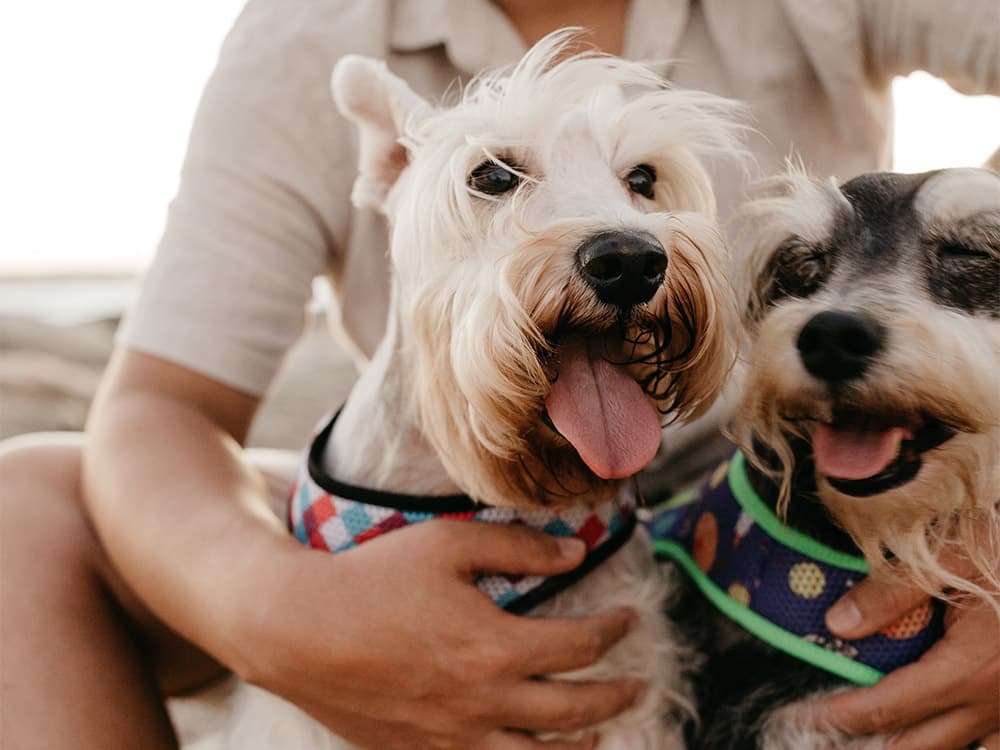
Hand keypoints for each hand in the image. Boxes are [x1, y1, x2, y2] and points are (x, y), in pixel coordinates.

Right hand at [232, 520, 643, 749]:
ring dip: (583, 744)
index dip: (615, 631)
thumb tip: (576, 554)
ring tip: (604, 731)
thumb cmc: (372, 577)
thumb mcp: (448, 543)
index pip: (580, 646)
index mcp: (495, 648)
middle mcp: (483, 704)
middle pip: (573, 711)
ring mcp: (452, 738)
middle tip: (639, 684)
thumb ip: (518, 548)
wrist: (296, 629)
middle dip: (617, 695)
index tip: (629, 617)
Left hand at [815, 577, 999, 749]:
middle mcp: (992, 701)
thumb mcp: (949, 560)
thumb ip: (891, 593)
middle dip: (869, 745)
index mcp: (968, 670)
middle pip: (919, 746)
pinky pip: (993, 743)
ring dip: (912, 748)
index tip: (807, 716)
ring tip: (874, 742)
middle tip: (827, 738)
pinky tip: (942, 736)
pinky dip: (963, 745)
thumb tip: (837, 624)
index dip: (843, 715)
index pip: (888, 706)